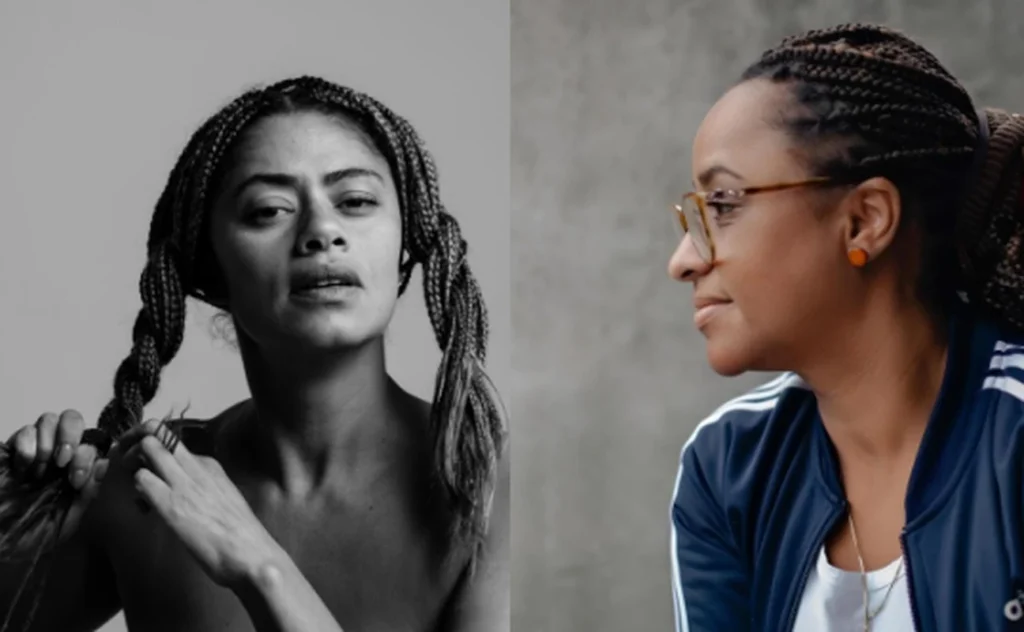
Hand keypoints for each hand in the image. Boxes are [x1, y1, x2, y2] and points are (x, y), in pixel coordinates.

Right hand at [5, 409, 108, 540]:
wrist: (5, 543)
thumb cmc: (40, 531)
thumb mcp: (71, 515)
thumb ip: (89, 491)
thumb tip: (104, 462)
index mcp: (76, 464)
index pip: (92, 441)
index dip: (87, 456)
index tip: (76, 480)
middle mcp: (58, 450)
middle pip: (71, 418)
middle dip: (70, 435)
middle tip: (62, 462)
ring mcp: (35, 447)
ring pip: (49, 419)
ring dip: (48, 442)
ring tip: (41, 469)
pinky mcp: (12, 449)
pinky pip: (24, 430)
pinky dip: (27, 445)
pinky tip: (24, 466)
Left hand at [119, 419, 282, 588]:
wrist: (250, 554)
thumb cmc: (239, 535)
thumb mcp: (225, 499)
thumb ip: (204, 489)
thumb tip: (186, 492)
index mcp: (210, 466)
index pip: (174, 444)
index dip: (156, 452)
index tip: (149, 466)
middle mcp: (196, 467)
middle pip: (158, 436)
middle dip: (137, 445)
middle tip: (129, 466)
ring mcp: (183, 483)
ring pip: (148, 449)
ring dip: (133, 464)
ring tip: (136, 487)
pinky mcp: (171, 504)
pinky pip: (142, 480)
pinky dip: (136, 489)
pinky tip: (143, 507)